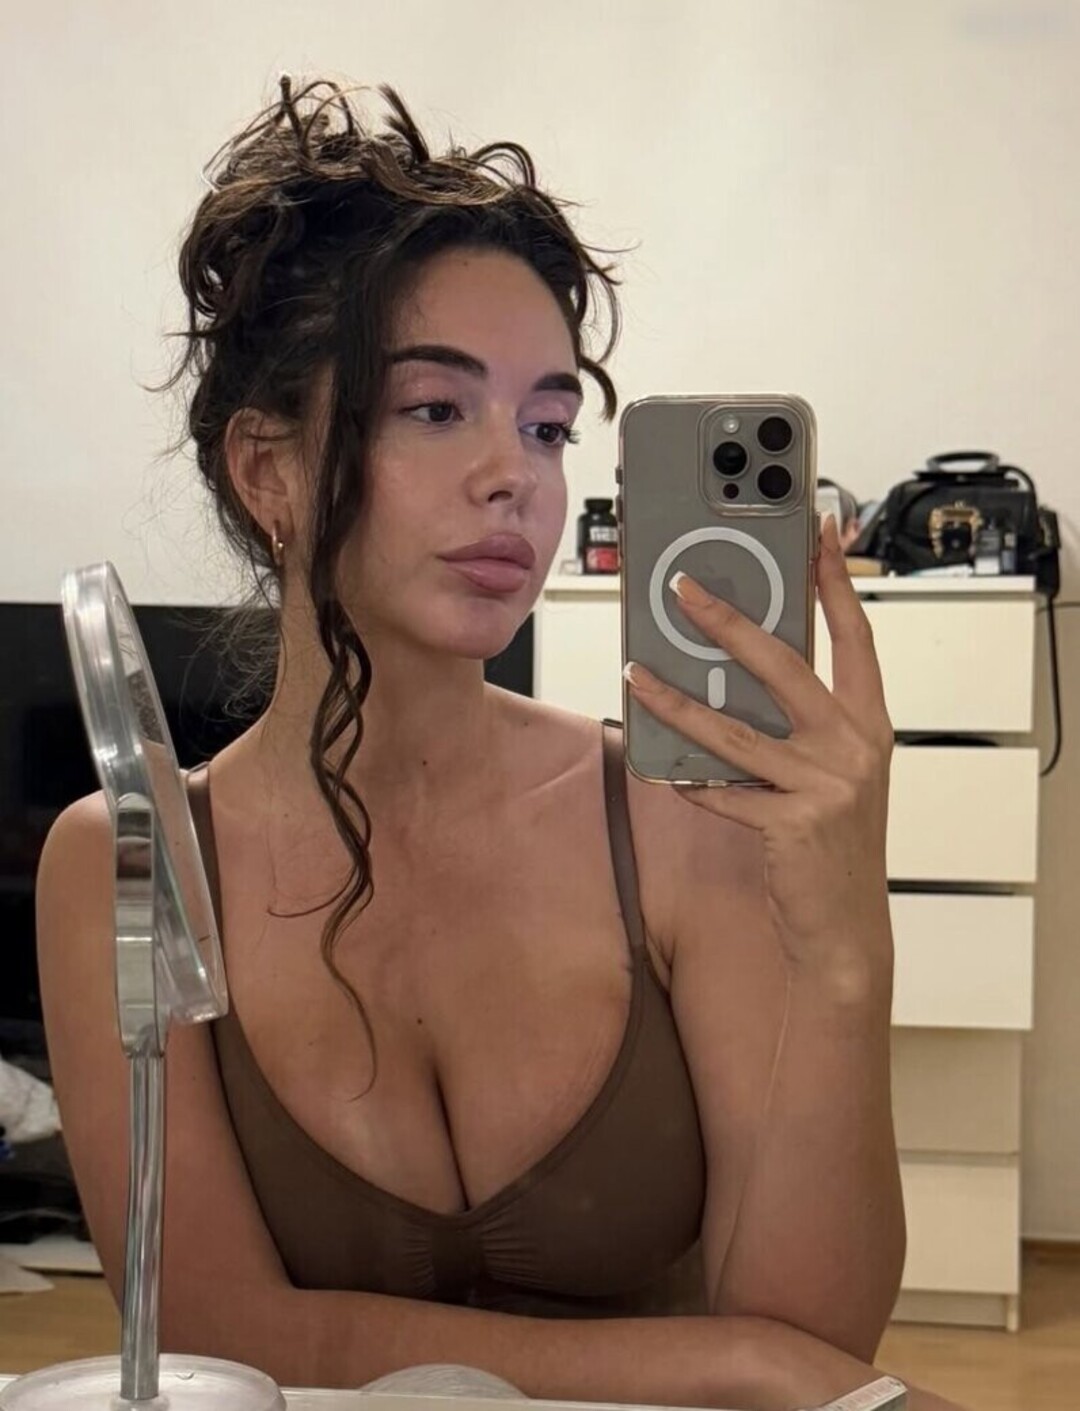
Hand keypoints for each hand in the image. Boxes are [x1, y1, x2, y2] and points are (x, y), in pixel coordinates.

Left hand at [624, 516, 894, 984]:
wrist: (844, 926)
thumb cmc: (831, 842)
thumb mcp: (833, 773)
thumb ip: (801, 723)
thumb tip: (733, 671)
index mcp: (869, 723)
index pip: (855, 636)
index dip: (836, 582)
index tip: (820, 532)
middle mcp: (855, 745)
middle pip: (784, 664)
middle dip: (728, 621)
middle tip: (683, 589)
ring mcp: (827, 784)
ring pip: (734, 728)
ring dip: (676, 700)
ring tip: (637, 673)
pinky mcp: (794, 822)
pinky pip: (723, 789)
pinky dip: (687, 779)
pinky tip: (657, 768)